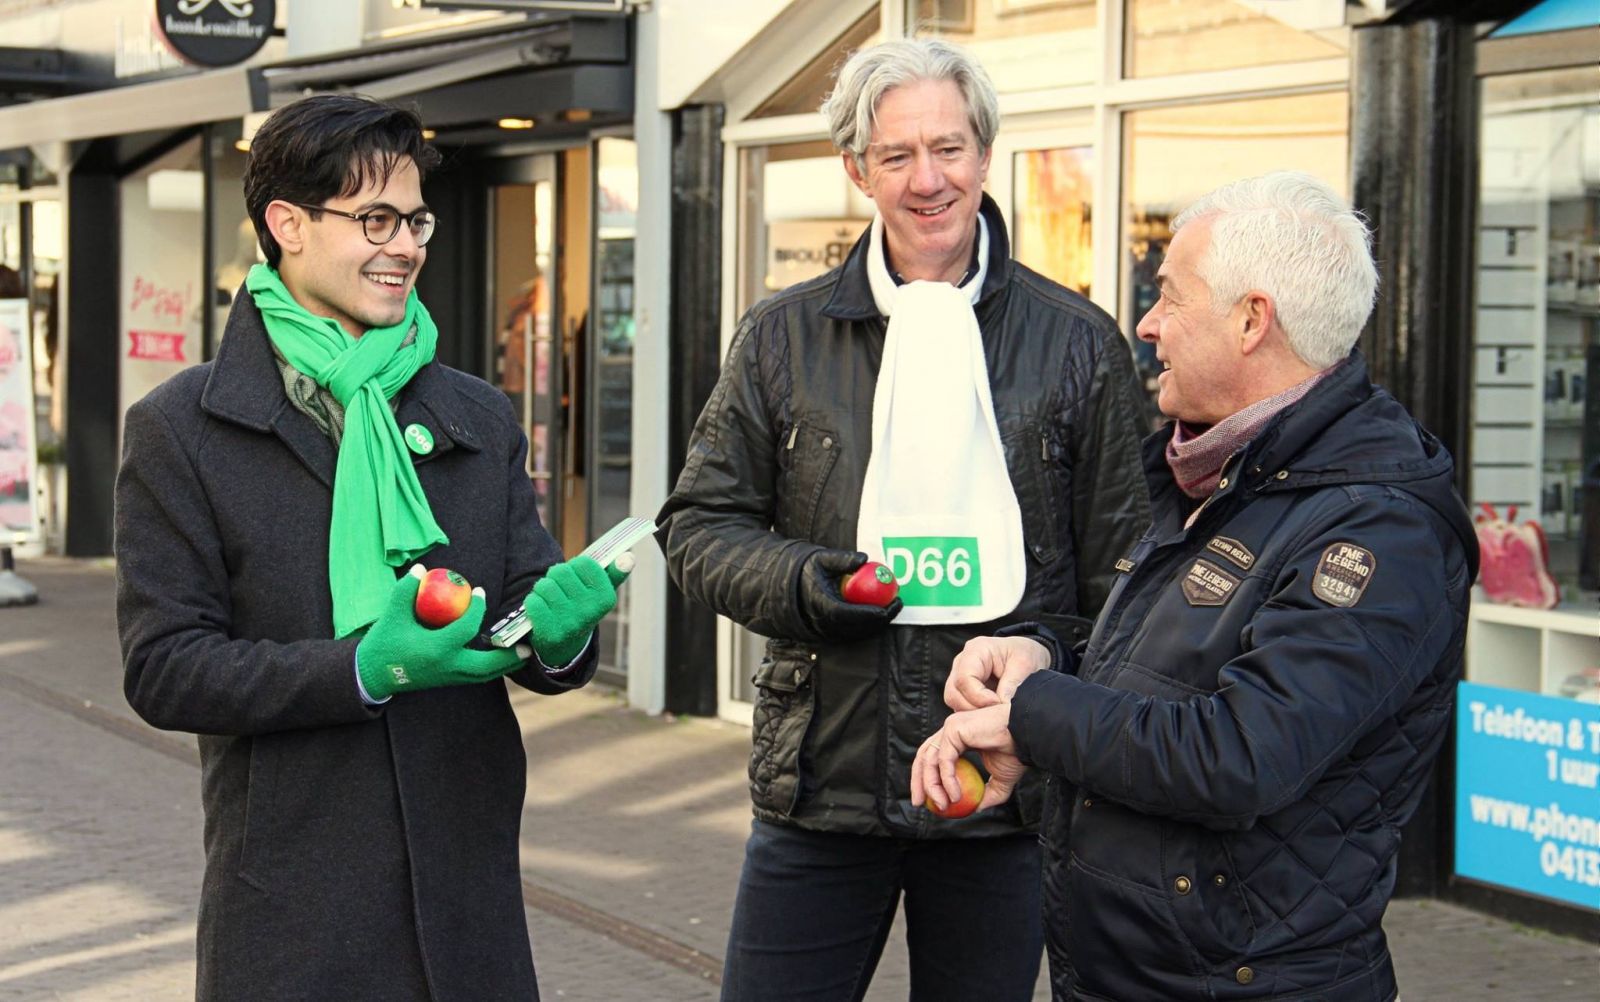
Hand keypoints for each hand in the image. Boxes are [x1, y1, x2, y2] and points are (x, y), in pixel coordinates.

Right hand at [357, 566, 528, 699]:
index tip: (479, 592)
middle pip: (487, 666)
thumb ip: (406, 589)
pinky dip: (491, 668)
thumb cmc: (384, 642)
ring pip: (484, 675)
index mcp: (436, 650)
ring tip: (524, 654)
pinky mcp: (447, 681)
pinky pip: (475, 676)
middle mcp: (446, 667)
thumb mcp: (392, 614)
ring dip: (504, 665)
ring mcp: (448, 677)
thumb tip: (421, 568)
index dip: (476, 609)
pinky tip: (502, 658)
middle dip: (508, 656)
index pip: (466, 629)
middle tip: (528, 645)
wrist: (373, 674)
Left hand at [525, 556, 629, 666]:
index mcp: (606, 598)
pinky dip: (533, 602)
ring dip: (543, 589)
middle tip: (560, 587)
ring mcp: (570, 622)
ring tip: (550, 598)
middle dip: (556, 576)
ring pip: (545, 585)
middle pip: (560, 571)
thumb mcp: (601, 592)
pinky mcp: (549, 632)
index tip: (577, 577)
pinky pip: (533, 601)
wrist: (567, 644)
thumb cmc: (583, 607)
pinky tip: (541, 609)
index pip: (583, 563)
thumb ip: (615, 572)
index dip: (575, 566)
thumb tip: (629, 557)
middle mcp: (590, 611)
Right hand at [798, 549, 902, 641]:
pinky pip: (857, 632)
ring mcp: (829, 632)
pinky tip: (884, 610)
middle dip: (881, 618)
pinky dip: (871, 623)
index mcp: (820, 605)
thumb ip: (842, 559)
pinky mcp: (834, 635)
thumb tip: (864, 559)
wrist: (792, 589)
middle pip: (858, 627)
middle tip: (898, 602)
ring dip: (879, 622)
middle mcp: (825, 623)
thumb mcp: (822, 559)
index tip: (886, 606)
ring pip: (860, 632)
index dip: (868, 613)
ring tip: (894, 604)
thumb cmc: (810, 571)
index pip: (847, 614)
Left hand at [911, 704, 1027, 813]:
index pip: (933, 758)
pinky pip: (944, 760)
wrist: (1028, 738)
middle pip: (924, 756)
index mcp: (959, 738)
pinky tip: (955, 796)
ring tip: (943, 805)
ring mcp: (951, 727)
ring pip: (930, 760)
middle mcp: (951, 730)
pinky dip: (946, 780)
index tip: (927, 800)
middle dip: (919, 781)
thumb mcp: (1001, 779)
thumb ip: (988, 793)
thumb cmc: (1018, 752)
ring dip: (932, 786)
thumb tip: (976, 808)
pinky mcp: (953, 728)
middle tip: (919, 803)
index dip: (926, 778)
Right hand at [945, 636, 1051, 710]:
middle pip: (953, 692)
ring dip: (973, 713)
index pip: (964, 678)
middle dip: (974, 708)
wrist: (1024, 654)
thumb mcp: (1025, 663)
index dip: (979, 696)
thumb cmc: (1023, 653)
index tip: (999, 703)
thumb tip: (1002, 704)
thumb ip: (1012, 683)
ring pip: (954, 702)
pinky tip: (991, 714)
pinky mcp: (963, 690)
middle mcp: (962, 662)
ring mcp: (959, 676)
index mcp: (975, 650)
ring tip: (995, 714)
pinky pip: (960, 706)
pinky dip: (974, 714)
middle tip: (996, 713)